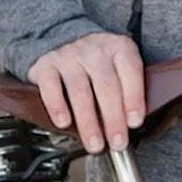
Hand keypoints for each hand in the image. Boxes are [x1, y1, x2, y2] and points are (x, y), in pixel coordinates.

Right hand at [28, 31, 144, 152]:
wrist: (62, 39)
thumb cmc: (98, 63)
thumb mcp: (118, 66)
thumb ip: (127, 88)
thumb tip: (132, 124)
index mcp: (119, 48)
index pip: (131, 72)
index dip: (134, 98)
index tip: (134, 122)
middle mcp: (95, 49)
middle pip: (106, 86)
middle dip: (113, 118)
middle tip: (116, 142)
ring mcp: (69, 56)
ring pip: (80, 90)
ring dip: (88, 121)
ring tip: (94, 143)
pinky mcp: (46, 65)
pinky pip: (51, 87)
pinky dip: (58, 107)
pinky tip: (64, 123)